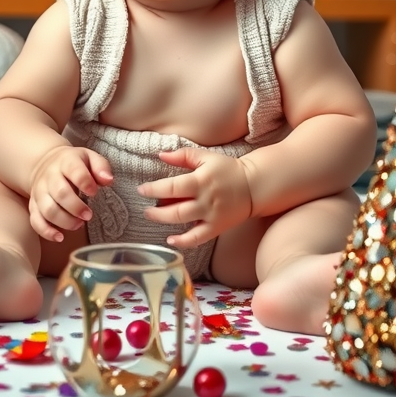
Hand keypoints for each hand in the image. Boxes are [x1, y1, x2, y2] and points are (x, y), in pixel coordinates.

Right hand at [29, 144, 112, 241]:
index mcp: (66, 162)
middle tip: (88, 215)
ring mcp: (39, 191)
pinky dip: (46, 231)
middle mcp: (50, 176)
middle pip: (60, 193)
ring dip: (64, 221)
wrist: (45, 163)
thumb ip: (101, 167)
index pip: (74, 170)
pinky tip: (60, 237)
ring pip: (47, 209)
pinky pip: (35, 220)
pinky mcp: (33, 205)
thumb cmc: (74, 164)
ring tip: (79, 225)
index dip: (85, 183)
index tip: (94, 193)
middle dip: (76, 208)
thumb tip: (108, 180)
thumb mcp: (89, 157)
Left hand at [137, 148, 251, 248]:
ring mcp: (211, 216)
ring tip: (152, 216)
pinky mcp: (217, 228)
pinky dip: (183, 242)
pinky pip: (198, 238)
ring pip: (184, 223)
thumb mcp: (206, 157)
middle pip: (176, 209)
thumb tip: (161, 155)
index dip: (155, 189)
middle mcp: (205, 200)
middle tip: (145, 209)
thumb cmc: (227, 169)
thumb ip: (183, 155)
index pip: (173, 187)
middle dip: (156, 211)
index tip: (142, 190)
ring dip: (165, 221)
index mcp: (201, 180)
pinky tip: (171, 240)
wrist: (253, 186)